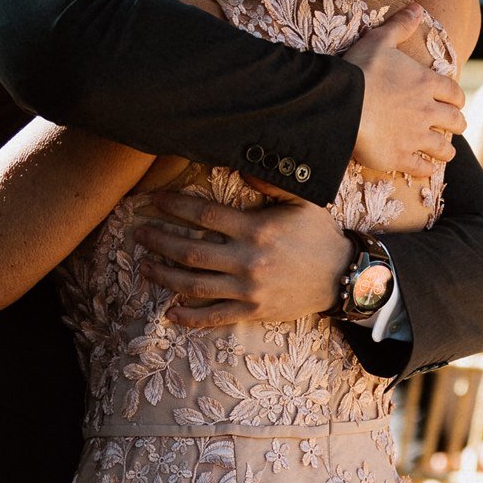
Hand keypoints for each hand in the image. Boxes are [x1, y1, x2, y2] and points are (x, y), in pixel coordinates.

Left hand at [134, 183, 348, 326]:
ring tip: (144, 266)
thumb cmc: (319, 236)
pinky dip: (189, 317)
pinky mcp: (253, 311)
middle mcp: (248, 260)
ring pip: (194, 284)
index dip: (175, 206)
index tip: (154, 201)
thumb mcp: (303, 201)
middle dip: (159, 241)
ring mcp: (248, 289)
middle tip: (139, 233)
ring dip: (163, 275)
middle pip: (190, 250)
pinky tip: (169, 313)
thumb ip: (272, 182)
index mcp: (256, 229)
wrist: (343, 278)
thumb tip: (243, 164)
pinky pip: (214, 316)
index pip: (204, 215)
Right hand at [347, 6, 463, 175]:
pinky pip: (423, 169)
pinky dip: (427, 169)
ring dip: (446, 151)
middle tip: (453, 127)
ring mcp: (416, 137)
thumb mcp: (379, 40)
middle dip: (456, 125)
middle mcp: (428, 112)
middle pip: (456, 122)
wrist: (339, 103)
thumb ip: (400, 25)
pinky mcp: (401, 158)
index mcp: (427, 83)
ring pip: (445, 149)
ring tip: (445, 152)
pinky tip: (426, 169)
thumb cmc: (359, 70)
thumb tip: (417, 7)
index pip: (455, 93)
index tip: (454, 103)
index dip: (457, 99)